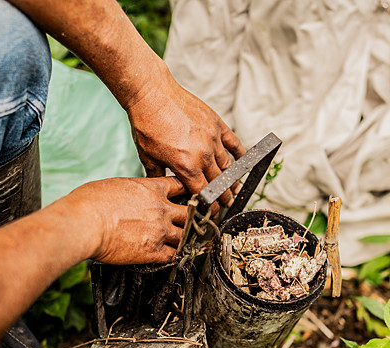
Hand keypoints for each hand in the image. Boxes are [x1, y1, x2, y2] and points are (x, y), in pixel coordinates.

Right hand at [67, 176, 187, 264]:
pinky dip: (174, 257)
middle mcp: (161, 209)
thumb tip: (127, 195)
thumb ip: (130, 190)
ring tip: (183, 242)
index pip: (179, 186)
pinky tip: (171, 256)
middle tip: (190, 222)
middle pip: (189, 212)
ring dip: (184, 239)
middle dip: (190, 217)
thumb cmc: (90, 202)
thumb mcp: (115, 185)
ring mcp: (160, 230)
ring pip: (185, 236)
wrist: (85, 223)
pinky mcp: (153, 251)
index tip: (185, 197)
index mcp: (151, 189)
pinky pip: (174, 256)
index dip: (184, 192)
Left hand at [124, 67, 245, 203]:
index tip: (212, 212)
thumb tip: (164, 191)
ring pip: (228, 166)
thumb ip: (158, 176)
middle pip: (219, 183)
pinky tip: (243, 162)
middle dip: (223, 197)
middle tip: (226, 204)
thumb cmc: (147, 124)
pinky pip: (234, 143)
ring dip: (232, 180)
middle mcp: (203, 155)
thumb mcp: (147, 156)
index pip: (203, 194)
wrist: (151, 94)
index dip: (209, 206)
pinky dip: (240, 154)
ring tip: (234, 189)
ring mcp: (212, 139)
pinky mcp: (217, 124)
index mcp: (185, 166)